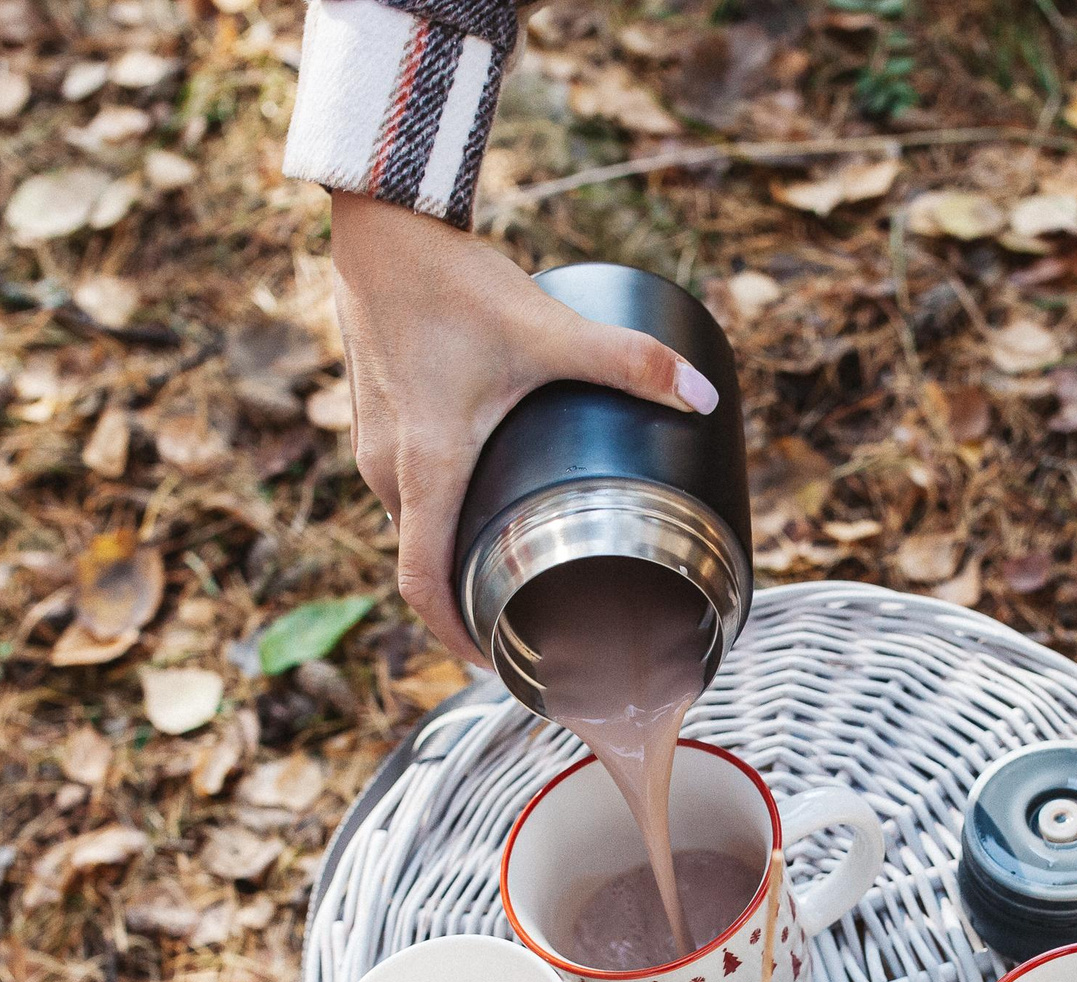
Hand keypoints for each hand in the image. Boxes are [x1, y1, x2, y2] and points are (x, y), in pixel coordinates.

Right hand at [331, 192, 719, 659]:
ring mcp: (375, 447)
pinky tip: (486, 498)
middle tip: (531, 619)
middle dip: (472, 603)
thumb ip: (630, 360)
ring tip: (516, 565)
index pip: (424, 587)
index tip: (501, 661)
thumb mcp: (548, 329)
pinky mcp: (375, 421)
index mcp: (425, 470)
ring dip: (457, 555)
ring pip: (414, 527)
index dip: (459, 638)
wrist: (379, 224)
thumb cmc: (451, 282)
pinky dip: (441, 514)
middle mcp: (389, 471)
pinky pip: (406, 492)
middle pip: (424, 565)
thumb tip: (702, 392)